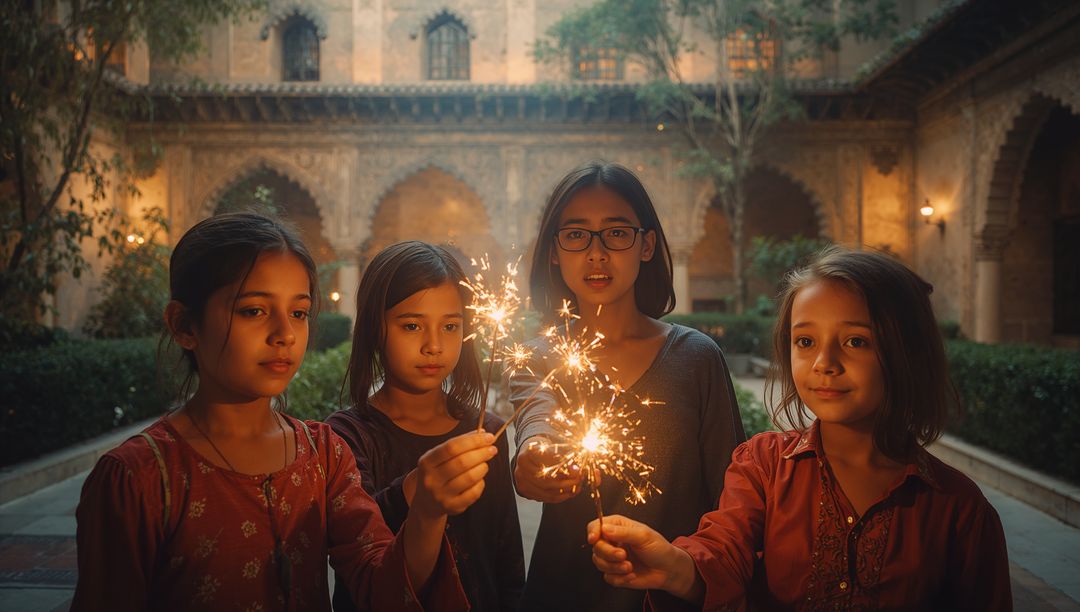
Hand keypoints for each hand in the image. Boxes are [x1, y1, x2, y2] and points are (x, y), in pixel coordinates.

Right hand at [410, 431, 496, 519]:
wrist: (427, 502)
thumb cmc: (438, 473)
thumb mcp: (441, 456)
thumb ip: (460, 443)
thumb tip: (483, 433)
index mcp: (427, 462)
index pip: (452, 447)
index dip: (473, 441)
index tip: (488, 437)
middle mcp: (431, 479)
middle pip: (462, 462)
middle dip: (481, 453)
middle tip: (492, 449)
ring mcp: (441, 495)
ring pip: (469, 477)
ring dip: (482, 467)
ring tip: (485, 464)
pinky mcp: (452, 507)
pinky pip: (473, 493)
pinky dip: (481, 483)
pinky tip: (479, 479)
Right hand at [513, 436, 583, 502]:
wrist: (530, 456)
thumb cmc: (545, 451)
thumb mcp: (555, 450)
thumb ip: (567, 460)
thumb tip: (577, 472)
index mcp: (528, 453)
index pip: (550, 463)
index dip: (565, 469)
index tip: (579, 471)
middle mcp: (521, 467)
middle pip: (547, 480)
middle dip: (566, 483)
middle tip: (579, 481)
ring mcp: (521, 480)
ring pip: (546, 492)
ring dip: (564, 492)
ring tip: (576, 488)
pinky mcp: (523, 490)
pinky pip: (543, 498)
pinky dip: (557, 497)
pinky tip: (567, 493)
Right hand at [586, 514, 700, 599]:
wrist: (668, 570)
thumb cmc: (658, 548)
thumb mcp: (643, 536)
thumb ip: (623, 532)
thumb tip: (603, 529)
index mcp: (617, 527)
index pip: (596, 526)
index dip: (592, 532)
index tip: (594, 539)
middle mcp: (612, 541)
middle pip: (596, 546)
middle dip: (608, 553)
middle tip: (623, 556)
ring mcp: (612, 558)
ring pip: (599, 563)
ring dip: (614, 567)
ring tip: (630, 567)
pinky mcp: (615, 573)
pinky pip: (608, 577)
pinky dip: (620, 578)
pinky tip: (632, 575)